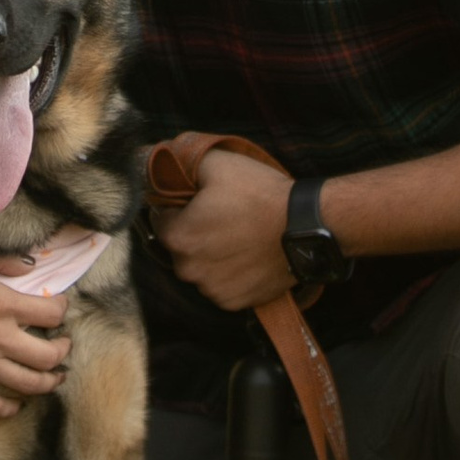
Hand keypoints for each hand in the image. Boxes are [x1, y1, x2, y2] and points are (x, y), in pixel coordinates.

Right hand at [0, 242, 71, 421]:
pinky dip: (8, 409)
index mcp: (0, 303)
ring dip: (48, 382)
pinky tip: (15, 403)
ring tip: (53, 376)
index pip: (52, 313)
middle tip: (62, 345)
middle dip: (63, 351)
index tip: (58, 307)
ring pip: (29, 385)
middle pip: (49, 357)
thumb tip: (29, 266)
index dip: (62, 310)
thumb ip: (0, 259)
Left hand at [154, 145, 293, 312]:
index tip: (200, 199)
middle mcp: (187, 269)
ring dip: (211, 253)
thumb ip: (179, 160)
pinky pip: (221, 285)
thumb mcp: (218, 163)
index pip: (160, 216)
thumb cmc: (260, 195)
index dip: (177, 204)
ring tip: (238, 234)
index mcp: (178, 237)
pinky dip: (229, 273)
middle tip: (223, 214)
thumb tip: (155, 157)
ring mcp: (211, 289)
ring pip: (200, 267)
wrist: (305, 228)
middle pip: (179, 244)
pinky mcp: (234, 302)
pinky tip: (246, 255)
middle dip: (193, 230)